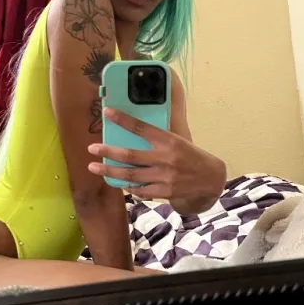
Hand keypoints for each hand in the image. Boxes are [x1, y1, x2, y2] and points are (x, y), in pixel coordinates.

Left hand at [87, 108, 226, 211]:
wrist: (210, 179)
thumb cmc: (190, 156)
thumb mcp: (177, 141)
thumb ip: (157, 139)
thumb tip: (130, 132)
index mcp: (169, 140)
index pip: (142, 127)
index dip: (123, 119)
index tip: (107, 112)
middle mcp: (166, 158)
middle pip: (131, 155)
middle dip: (108, 151)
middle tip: (92, 148)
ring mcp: (165, 177)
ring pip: (131, 175)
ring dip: (110, 171)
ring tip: (94, 167)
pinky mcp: (164, 192)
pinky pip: (140, 190)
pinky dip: (127, 186)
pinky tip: (117, 181)